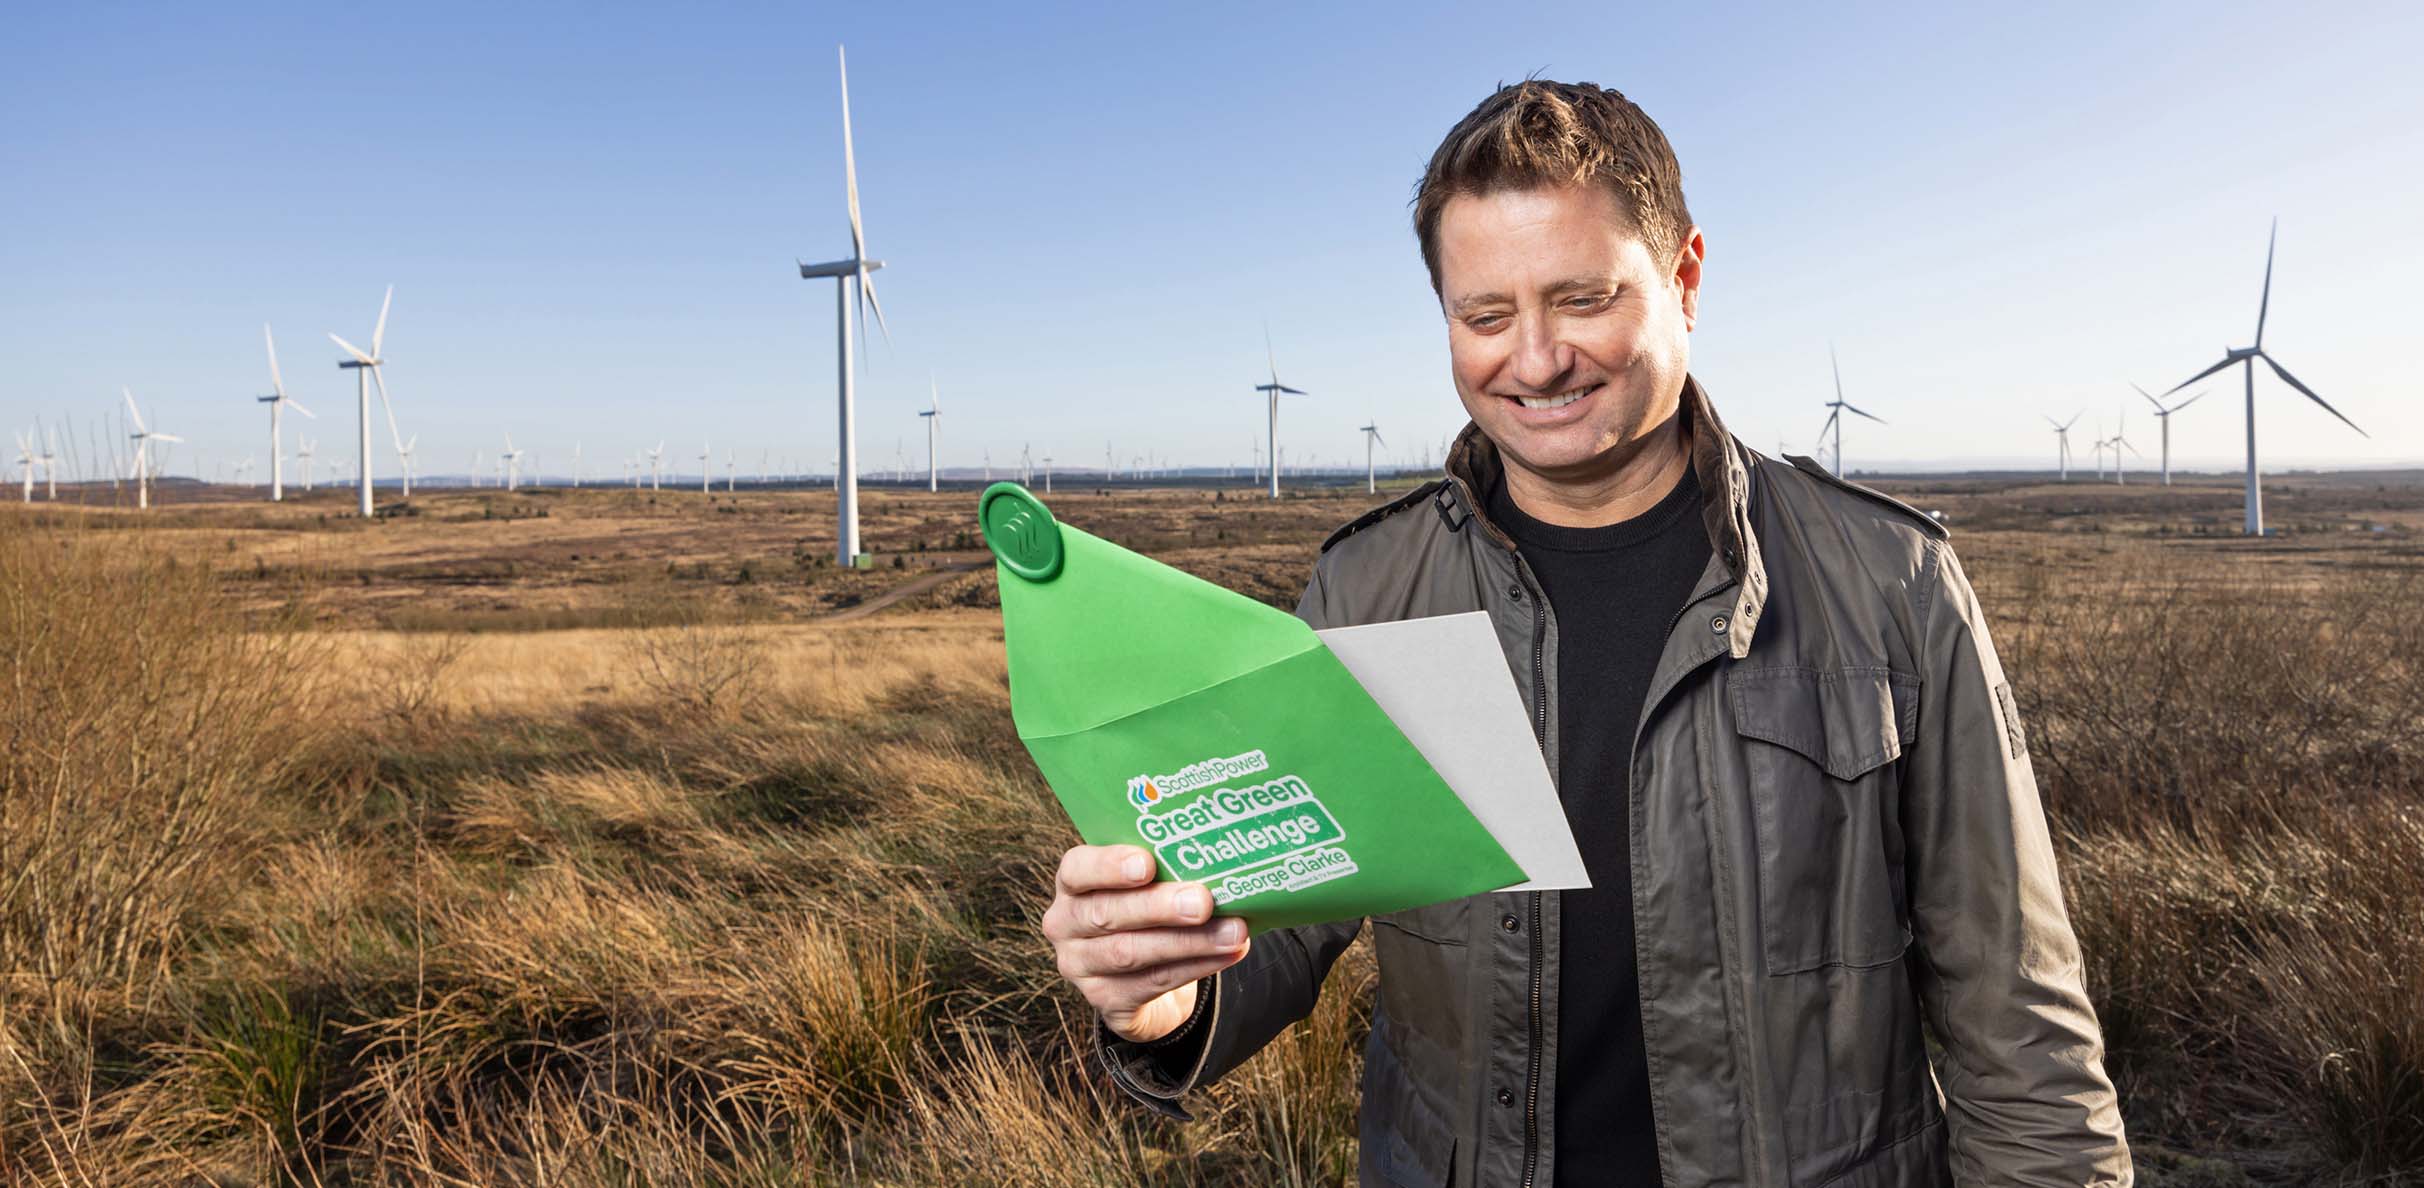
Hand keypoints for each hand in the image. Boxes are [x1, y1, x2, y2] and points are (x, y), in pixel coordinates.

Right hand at [1042, 844, 1251, 1042]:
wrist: (1143, 973)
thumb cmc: (1148, 910)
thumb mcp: (1148, 884)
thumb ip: (1168, 870)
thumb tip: (1222, 860)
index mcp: (1072, 883)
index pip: (1077, 869)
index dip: (1109, 866)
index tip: (1147, 863)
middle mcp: (1065, 924)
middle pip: (1106, 913)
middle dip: (1159, 907)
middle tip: (1204, 901)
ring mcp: (1080, 966)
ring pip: (1131, 953)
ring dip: (1189, 941)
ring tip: (1234, 932)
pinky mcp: (1105, 1000)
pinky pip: (1152, 983)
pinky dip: (1196, 967)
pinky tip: (1228, 953)